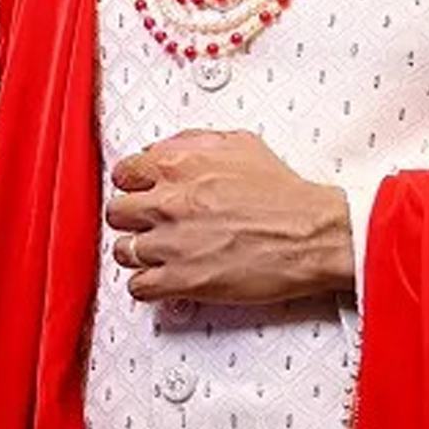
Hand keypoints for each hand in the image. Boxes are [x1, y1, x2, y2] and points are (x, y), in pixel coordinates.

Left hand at [106, 129, 354, 304]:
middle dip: (132, 217)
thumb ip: (195, 141)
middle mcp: (170, 202)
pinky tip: (164, 277)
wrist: (311, 234)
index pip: (124, 172)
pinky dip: (147, 284)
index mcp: (181, 165)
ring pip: (123, 250)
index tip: (139, 190)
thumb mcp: (242, 145)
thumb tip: (164, 146)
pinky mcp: (181, 280)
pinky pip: (138, 287)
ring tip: (156, 252)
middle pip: (117, 212)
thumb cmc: (285, 194)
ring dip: (137, 251)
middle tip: (149, 222)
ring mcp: (172, 243)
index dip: (132, 183)